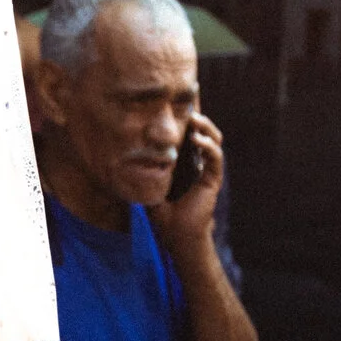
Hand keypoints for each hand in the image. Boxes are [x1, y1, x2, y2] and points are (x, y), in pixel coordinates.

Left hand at [148, 112, 222, 248]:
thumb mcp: (149, 185)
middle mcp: (199, 164)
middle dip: (199, 118)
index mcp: (186, 163)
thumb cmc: (163, 215)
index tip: (179, 104)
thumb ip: (144, 170)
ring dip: (206, 128)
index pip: (190, 136)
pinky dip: (208, 146)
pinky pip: (215, 158)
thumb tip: (125, 154)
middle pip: (205, 134)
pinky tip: (197, 139)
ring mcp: (208, 171)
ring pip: (214, 141)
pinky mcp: (213, 180)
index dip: (188, 120)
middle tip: (188, 105)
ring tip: (195, 118)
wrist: (177, 236)